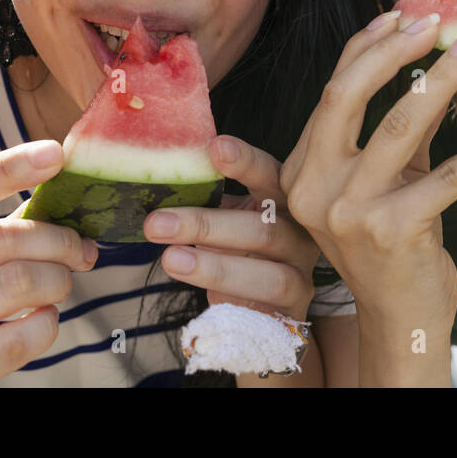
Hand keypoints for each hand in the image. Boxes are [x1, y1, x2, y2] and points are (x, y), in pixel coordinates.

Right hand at [0, 141, 97, 386]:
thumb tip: (63, 198)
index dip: (10, 167)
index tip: (55, 153)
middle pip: (0, 240)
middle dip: (57, 241)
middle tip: (81, 250)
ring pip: (14, 284)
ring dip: (56, 281)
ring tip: (60, 285)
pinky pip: (18, 339)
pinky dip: (47, 325)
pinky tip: (43, 319)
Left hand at [143, 135, 319, 320]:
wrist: (265, 309)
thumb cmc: (240, 252)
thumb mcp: (225, 222)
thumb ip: (207, 202)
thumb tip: (156, 183)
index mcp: (282, 200)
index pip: (270, 175)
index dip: (246, 162)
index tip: (215, 147)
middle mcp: (299, 233)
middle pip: (263, 227)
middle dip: (205, 224)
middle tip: (156, 222)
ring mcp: (301, 273)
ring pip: (267, 272)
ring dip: (214, 267)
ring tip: (170, 259)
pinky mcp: (293, 310)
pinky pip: (265, 308)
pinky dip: (232, 300)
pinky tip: (202, 299)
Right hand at [281, 12, 456, 382]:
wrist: (400, 318)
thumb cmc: (391, 245)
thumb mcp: (380, 183)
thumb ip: (394, 130)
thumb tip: (426, 60)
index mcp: (302, 169)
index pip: (331, 92)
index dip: (365, 47)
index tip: (400, 15)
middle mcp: (315, 187)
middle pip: (347, 96)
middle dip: (394, 50)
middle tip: (438, 22)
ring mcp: (350, 211)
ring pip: (400, 124)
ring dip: (446, 78)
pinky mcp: (394, 231)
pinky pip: (449, 176)